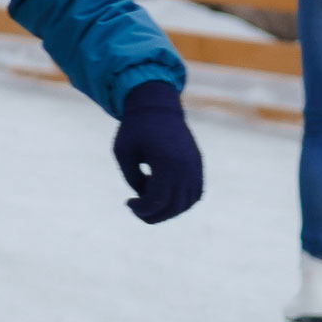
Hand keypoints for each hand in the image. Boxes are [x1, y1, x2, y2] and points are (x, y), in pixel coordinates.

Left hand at [112, 82, 202, 223]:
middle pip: (174, 206)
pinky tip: (162, 194)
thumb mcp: (123, 153)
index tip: (128, 202)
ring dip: (167, 210)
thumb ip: (133, 179)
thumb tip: (146, 198)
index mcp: (166, 161)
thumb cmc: (135, 128)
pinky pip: (195, 193)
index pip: (157, 200)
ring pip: (187, 203)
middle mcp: (185, 166)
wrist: (157, 106)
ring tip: (148, 199)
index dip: (141, 209)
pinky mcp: (198, 164)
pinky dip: (181, 201)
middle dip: (153, 215)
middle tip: (137, 208)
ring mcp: (195, 166)